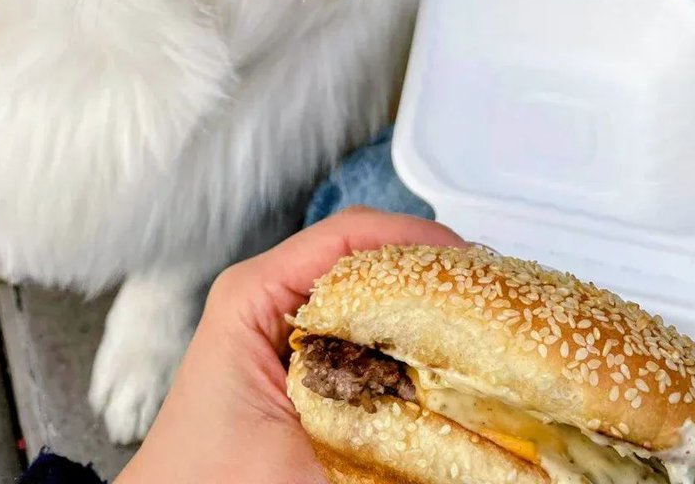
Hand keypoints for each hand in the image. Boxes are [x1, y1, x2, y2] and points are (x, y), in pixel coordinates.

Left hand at [115, 208, 466, 483]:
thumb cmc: (206, 483)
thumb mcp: (300, 448)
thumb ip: (384, 424)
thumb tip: (457, 431)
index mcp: (256, 294)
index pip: (348, 235)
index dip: (416, 238)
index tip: (471, 261)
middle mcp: (270, 297)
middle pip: (364, 255)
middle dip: (428, 270)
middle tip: (488, 294)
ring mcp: (286, 326)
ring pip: (367, 291)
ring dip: (421, 304)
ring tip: (476, 322)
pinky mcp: (300, 361)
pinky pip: (360, 331)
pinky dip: (403, 339)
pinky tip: (439, 361)